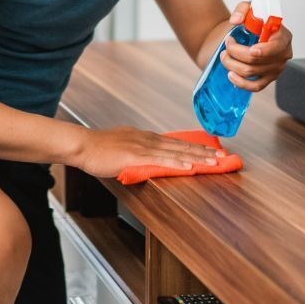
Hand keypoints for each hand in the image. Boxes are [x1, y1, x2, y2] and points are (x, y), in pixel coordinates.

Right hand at [72, 126, 227, 178]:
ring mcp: (142, 146)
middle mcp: (147, 139)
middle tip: (222, 154)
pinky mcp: (136, 156)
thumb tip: (147, 161)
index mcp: (144, 137)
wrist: (82, 146)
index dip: (192, 146)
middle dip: (202, 150)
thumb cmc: (97, 150)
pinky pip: (160, 160)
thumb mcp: (122, 150)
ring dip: (196, 156)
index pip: (174, 142)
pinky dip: (177, 162)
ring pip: (175, 151)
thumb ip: (136, 155)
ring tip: (213, 161)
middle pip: (180, 144)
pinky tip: (189, 165)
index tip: (209, 150)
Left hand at [220, 2, 292, 91]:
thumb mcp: (250, 8)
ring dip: (232, 64)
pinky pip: (255, 86)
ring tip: (224, 55)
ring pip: (252, 72)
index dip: (264, 50)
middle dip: (236, 52)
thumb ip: (242, 9)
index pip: (277, 47)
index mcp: (283, 36)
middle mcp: (283, 54)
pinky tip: (231, 74)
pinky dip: (241, 83)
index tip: (251, 50)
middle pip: (258, 60)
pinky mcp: (268, 79)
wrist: (252, 34)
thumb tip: (236, 20)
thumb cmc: (255, 21)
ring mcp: (276, 69)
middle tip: (227, 44)